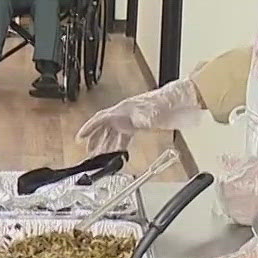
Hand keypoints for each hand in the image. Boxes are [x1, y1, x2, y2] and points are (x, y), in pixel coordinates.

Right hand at [75, 77, 203, 153]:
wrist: (177, 100)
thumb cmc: (164, 102)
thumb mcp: (153, 112)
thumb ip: (144, 118)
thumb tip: (138, 123)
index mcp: (123, 110)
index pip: (101, 118)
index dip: (89, 128)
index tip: (80, 137)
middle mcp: (124, 115)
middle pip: (104, 128)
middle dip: (95, 141)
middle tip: (88, 153)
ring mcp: (130, 120)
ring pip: (113, 134)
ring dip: (106, 145)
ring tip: (100, 157)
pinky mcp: (138, 126)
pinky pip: (124, 137)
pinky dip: (120, 146)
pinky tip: (119, 154)